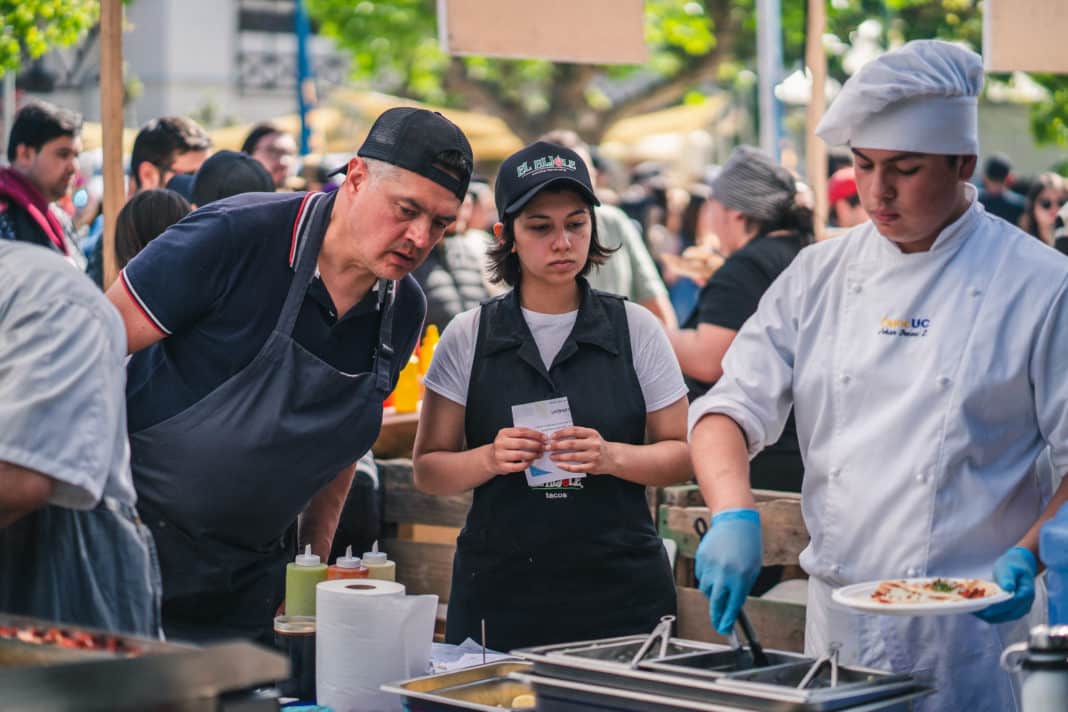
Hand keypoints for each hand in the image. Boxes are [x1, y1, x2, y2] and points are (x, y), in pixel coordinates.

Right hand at [484, 427, 544, 473]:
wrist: (490, 459)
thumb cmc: (504, 446)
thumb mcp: (509, 437)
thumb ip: (522, 435)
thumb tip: (540, 437)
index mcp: (503, 433)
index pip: (522, 432)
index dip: (535, 434)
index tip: (544, 437)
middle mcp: (500, 443)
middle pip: (522, 443)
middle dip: (536, 445)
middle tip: (543, 447)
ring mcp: (500, 455)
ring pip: (520, 455)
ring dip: (532, 455)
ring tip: (539, 454)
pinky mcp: (502, 466)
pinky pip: (518, 466)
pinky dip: (527, 464)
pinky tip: (531, 461)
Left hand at [547, 426, 615, 474]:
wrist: (613, 458)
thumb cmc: (598, 446)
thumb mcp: (592, 436)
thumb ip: (579, 434)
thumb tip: (558, 436)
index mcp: (592, 434)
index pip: (574, 430)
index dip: (561, 433)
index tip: (552, 436)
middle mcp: (594, 444)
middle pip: (572, 444)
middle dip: (557, 445)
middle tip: (548, 447)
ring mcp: (594, 456)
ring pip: (573, 456)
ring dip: (560, 456)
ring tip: (551, 456)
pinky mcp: (593, 467)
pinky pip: (576, 468)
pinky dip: (566, 467)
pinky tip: (559, 465)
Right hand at [695, 509, 761, 635]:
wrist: (735, 521)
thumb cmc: (748, 544)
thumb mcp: (752, 569)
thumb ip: (742, 587)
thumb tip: (733, 603)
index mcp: (740, 577)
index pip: (732, 606)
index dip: (728, 621)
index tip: (726, 629)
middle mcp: (723, 574)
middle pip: (716, 603)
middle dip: (717, 616)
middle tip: (719, 624)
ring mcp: (710, 566)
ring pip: (707, 590)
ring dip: (714, 594)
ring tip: (722, 584)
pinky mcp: (701, 560)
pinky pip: (702, 577)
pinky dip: (708, 579)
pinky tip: (716, 569)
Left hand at [974, 547, 1037, 623]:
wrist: (1019, 568)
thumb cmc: (1013, 566)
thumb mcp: (1009, 567)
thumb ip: (1008, 577)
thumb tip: (1008, 587)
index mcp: (1027, 593)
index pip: (1011, 603)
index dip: (997, 606)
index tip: (982, 605)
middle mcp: (1025, 605)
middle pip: (1006, 614)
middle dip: (989, 612)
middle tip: (972, 608)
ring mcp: (1019, 610)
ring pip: (1001, 618)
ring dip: (986, 615)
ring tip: (971, 608)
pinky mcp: (1011, 612)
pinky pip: (998, 617)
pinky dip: (987, 614)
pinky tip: (976, 609)